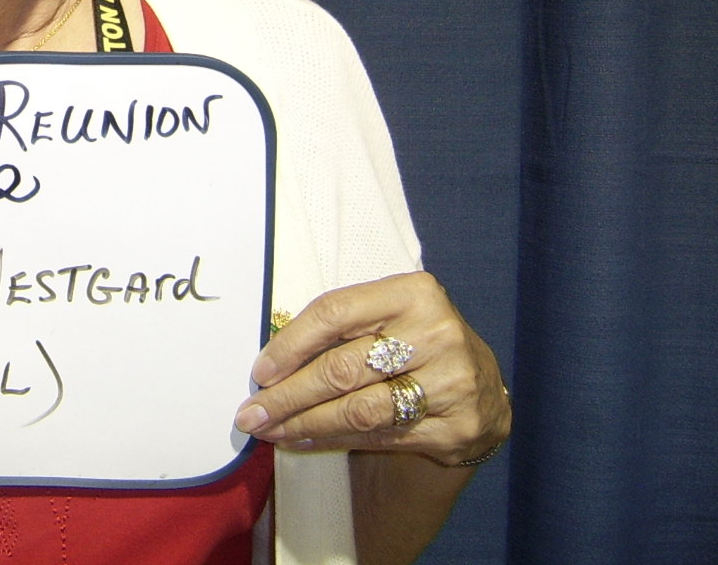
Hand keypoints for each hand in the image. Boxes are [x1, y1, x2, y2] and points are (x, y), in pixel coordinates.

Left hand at [234, 272, 508, 465]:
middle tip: (251, 413)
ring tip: (269, 431)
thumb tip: (269, 363)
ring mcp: (451, 383)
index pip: (335, 313)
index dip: (290, 344)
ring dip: (304, 423)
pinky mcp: (456, 428)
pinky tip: (302, 440)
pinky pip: (379, 437)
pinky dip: (333, 440)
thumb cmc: (413, 343)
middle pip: (342, 367)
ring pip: (358, 409)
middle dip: (288, 394)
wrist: (481, 389)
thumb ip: (339, 328)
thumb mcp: (387, 316)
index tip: (259, 372)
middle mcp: (436, 333)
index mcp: (414, 293)